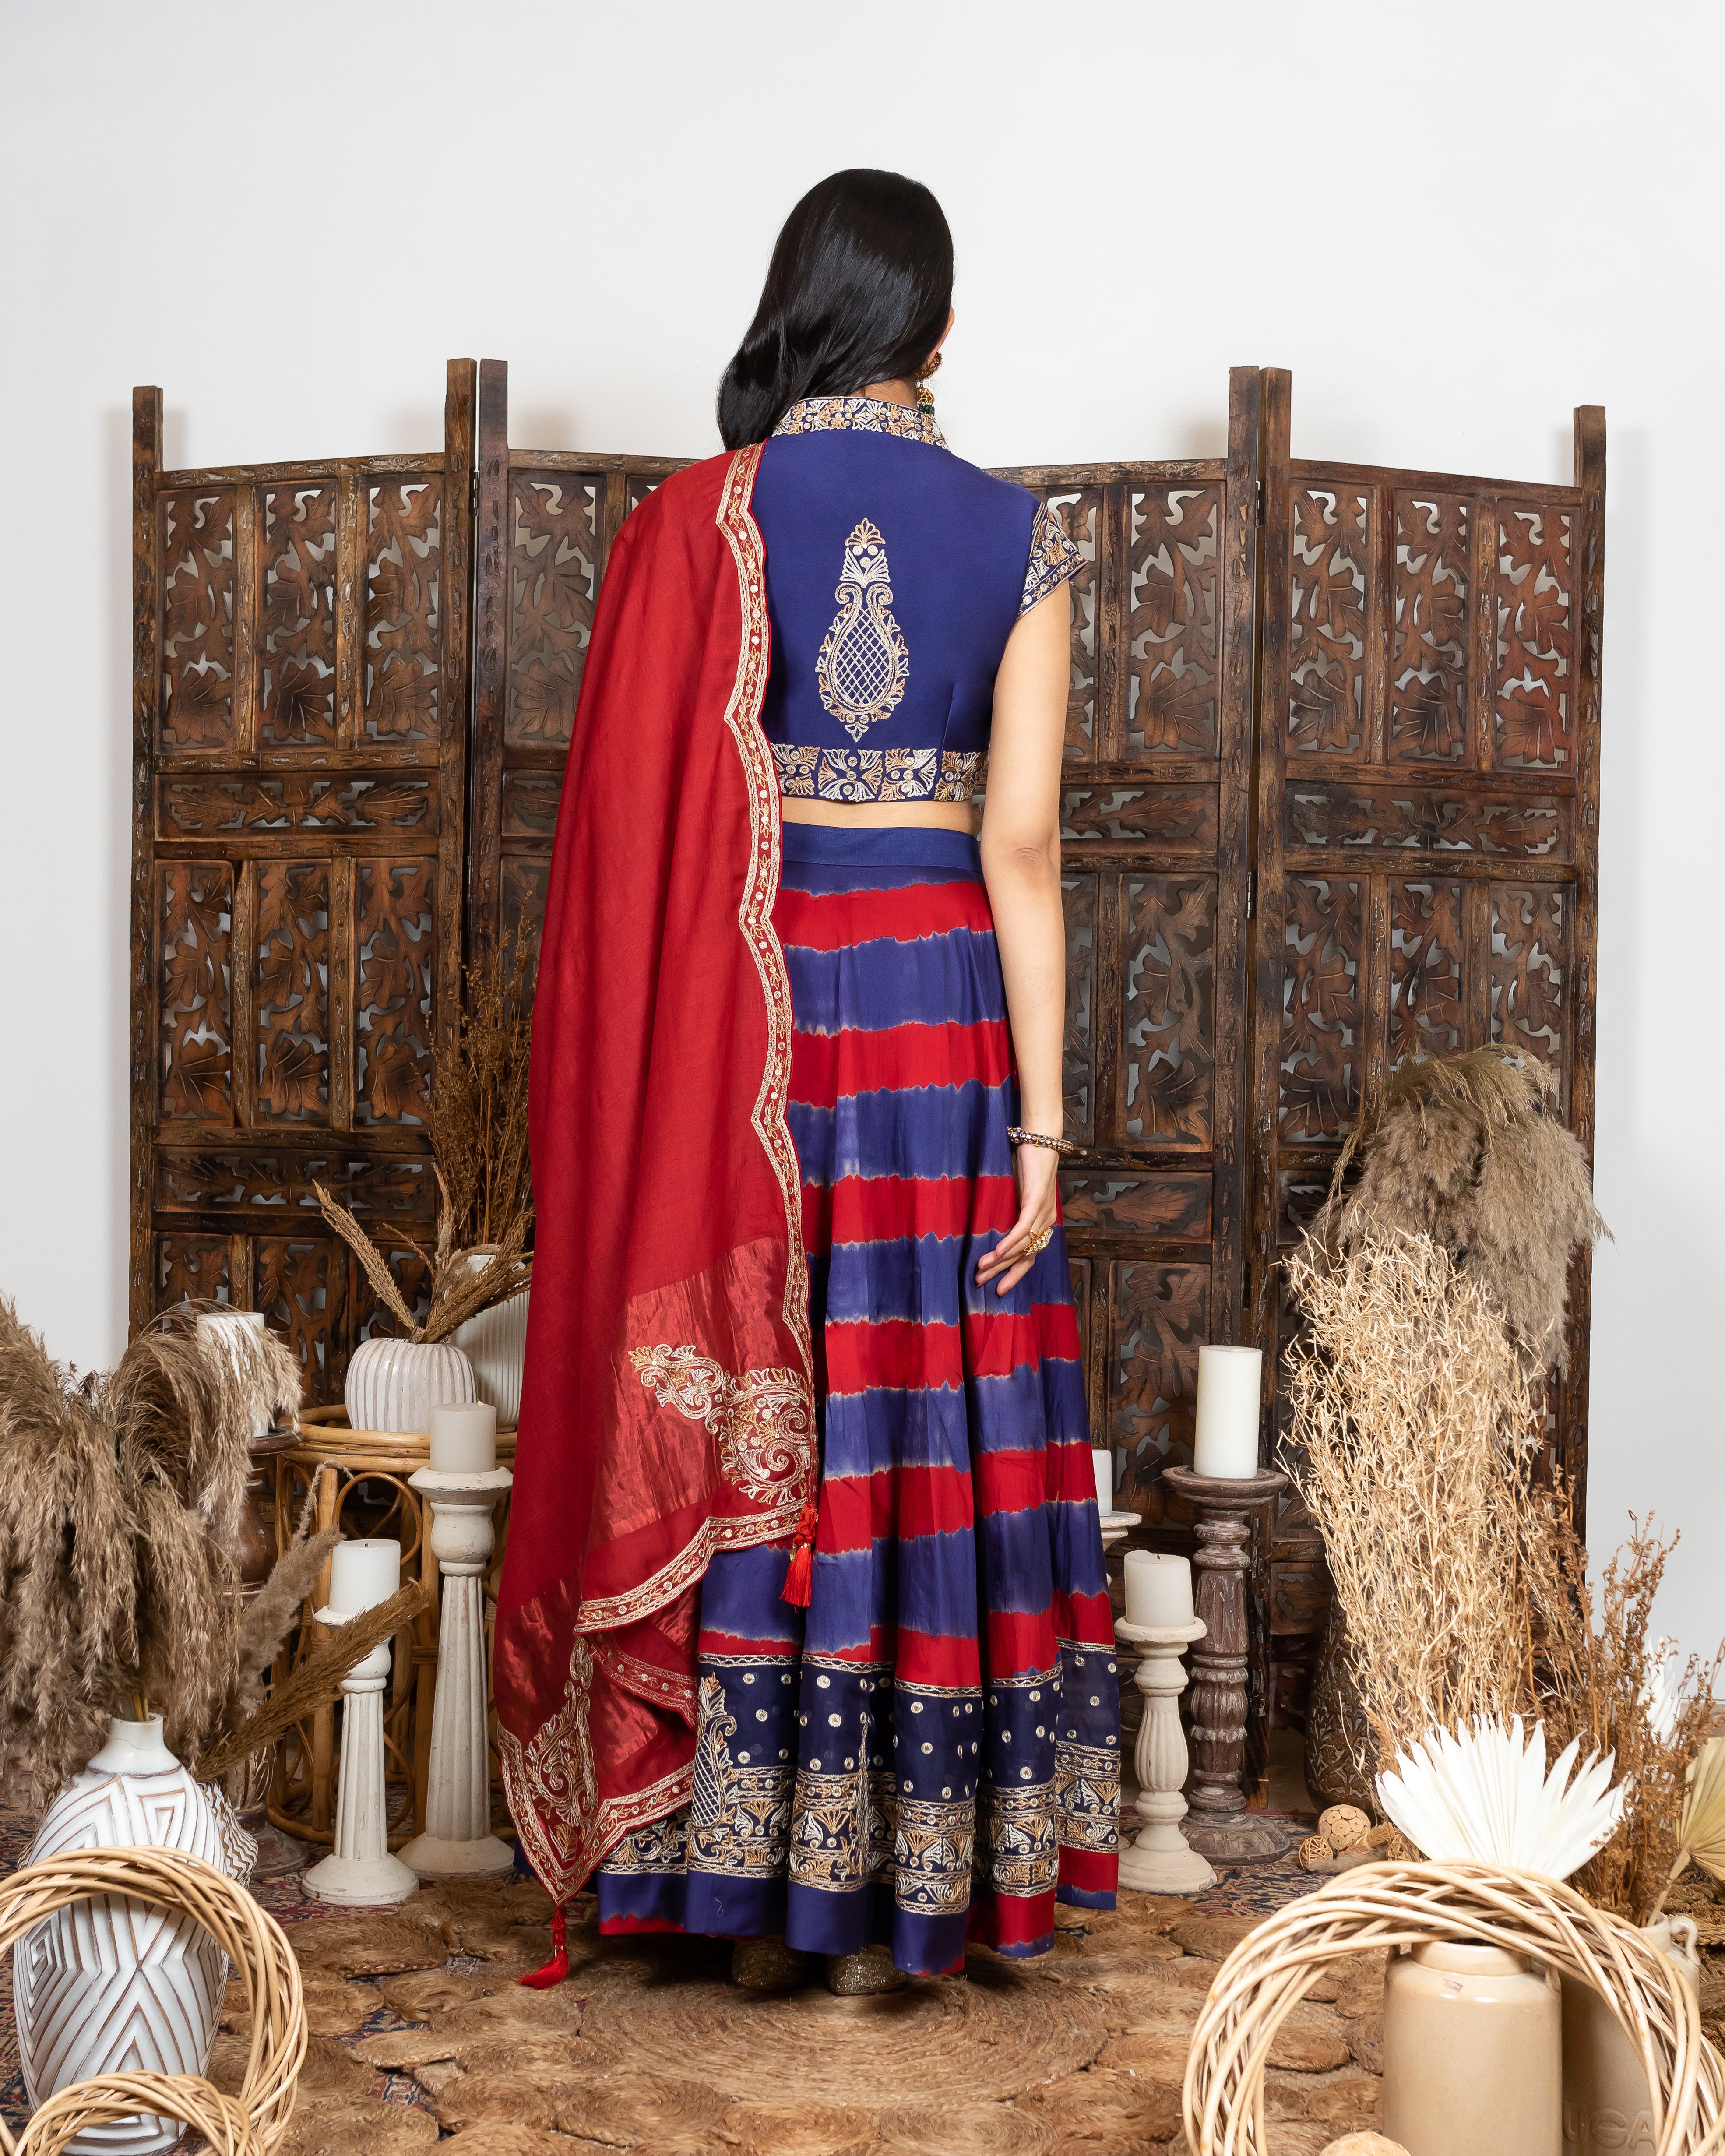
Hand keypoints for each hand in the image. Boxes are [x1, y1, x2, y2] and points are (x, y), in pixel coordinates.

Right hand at [975, 1142, 1059, 1297]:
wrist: (1041, 1139)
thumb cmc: (1026, 1164)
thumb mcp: (1016, 1193)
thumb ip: (1008, 1210)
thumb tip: (987, 1224)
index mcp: (1042, 1222)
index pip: (1030, 1256)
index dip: (1014, 1274)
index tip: (998, 1288)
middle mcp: (1046, 1222)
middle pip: (1025, 1256)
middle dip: (1002, 1271)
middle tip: (980, 1282)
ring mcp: (1043, 1213)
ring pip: (1022, 1245)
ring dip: (1000, 1259)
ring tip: (981, 1269)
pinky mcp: (1037, 1201)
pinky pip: (1023, 1228)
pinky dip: (1010, 1242)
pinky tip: (997, 1252)